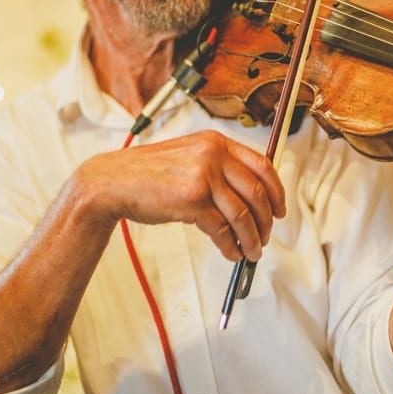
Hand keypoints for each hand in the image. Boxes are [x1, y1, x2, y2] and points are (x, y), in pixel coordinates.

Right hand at [78, 130, 285, 260]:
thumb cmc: (148, 174)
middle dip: (266, 221)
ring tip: (251, 251)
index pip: (262, 164)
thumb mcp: (189, 157)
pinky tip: (231, 251)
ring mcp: (203, 176)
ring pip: (243, 214)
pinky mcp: (192, 200)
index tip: (279, 209)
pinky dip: (231, 245)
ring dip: (252, 238)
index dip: (276, 191)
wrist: (113, 182)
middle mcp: (213, 155)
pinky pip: (222, 229)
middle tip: (265, 237)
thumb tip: (249, 196)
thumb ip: (218, 167)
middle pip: (257, 193)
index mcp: (215, 142)